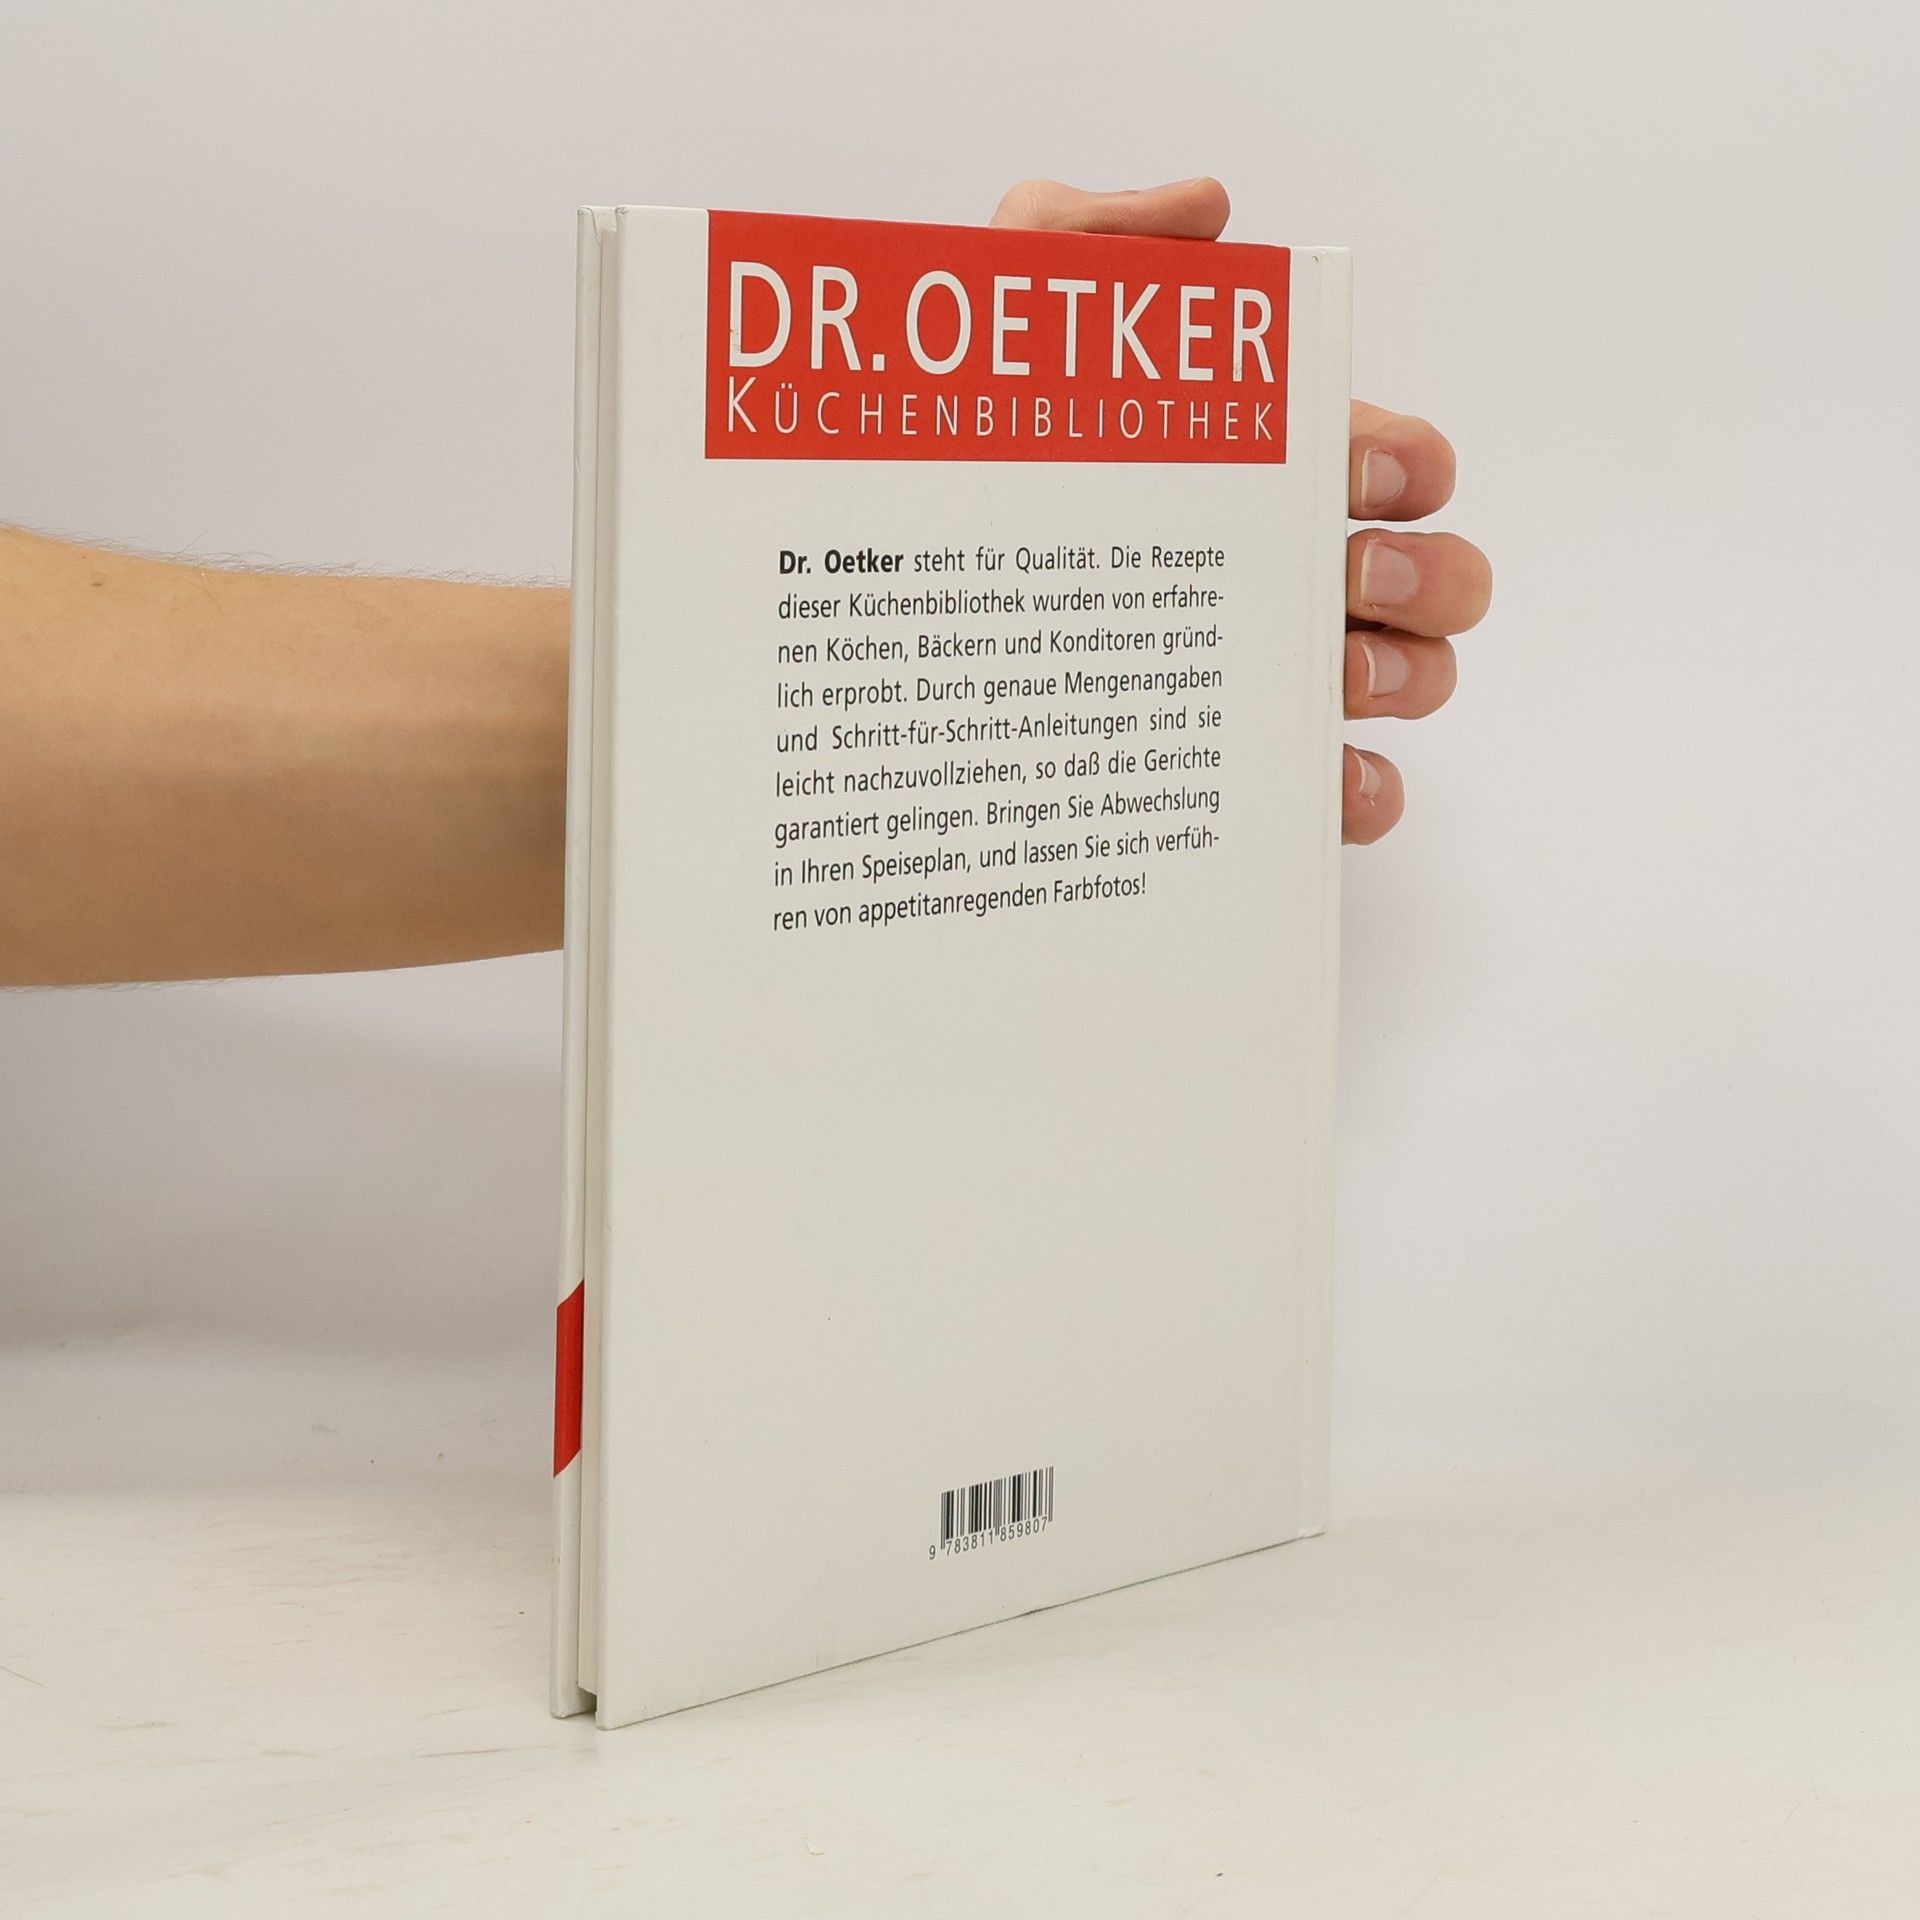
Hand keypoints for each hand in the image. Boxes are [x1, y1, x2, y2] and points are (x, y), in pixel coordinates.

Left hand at [991, 177, 1490, 843]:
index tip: (1354, 474)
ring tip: (1329, 672)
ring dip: (1406, 676)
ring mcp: (1263, 680)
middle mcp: (1276, 574)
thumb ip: (1093, 238)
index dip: (1407, 466)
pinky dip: (1360, 792)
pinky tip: (1324, 782)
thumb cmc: (945, 452)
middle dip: (1426, 573)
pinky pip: (1339, 795)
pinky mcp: (1234, 775)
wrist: (858, 599)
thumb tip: (1211, 212)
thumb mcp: (1000, 322)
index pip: (1391, 463)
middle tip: (1348, 576)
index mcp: (1255, 473)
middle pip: (1433, 577)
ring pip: (1411, 680)